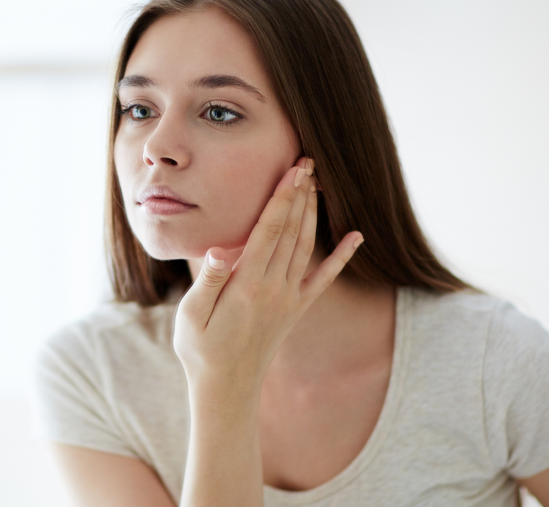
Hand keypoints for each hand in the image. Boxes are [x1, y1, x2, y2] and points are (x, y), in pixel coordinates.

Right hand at [172, 158, 362, 403]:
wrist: (226, 387)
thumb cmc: (200, 349)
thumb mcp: (191, 316)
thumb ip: (208, 281)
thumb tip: (219, 249)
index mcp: (247, 285)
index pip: (269, 232)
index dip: (281, 198)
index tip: (291, 170)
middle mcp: (274, 289)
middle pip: (291, 232)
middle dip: (299, 194)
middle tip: (307, 161)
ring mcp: (289, 299)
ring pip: (306, 247)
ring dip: (312, 212)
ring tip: (317, 182)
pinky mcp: (295, 309)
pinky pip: (324, 278)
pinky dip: (342, 256)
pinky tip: (357, 237)